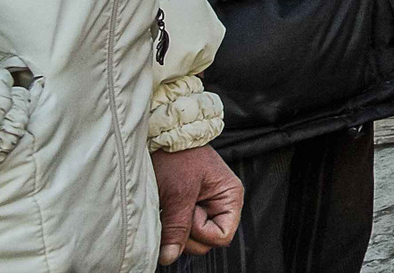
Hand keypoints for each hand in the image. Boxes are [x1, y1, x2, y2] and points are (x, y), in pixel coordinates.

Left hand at [152, 145, 241, 264]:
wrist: (163, 136)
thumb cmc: (178, 155)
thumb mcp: (178, 192)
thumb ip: (177, 227)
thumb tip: (170, 257)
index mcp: (230, 197)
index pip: (222, 236)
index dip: (202, 231)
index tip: (190, 212)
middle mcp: (220, 205)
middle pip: (206, 241)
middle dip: (186, 231)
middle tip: (177, 206)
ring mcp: (204, 208)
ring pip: (190, 238)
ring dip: (175, 227)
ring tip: (171, 203)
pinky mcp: (188, 209)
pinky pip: (179, 230)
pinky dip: (169, 224)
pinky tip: (166, 207)